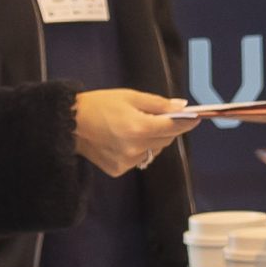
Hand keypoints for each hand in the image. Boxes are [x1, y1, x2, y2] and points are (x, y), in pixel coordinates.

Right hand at [74, 87, 198, 176]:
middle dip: (167, 128)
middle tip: (156, 117)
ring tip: (134, 128)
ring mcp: (126, 162)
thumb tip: (181, 107)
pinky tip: (122, 140)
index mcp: (138, 127)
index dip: (187, 122)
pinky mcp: (118, 169)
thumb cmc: (98, 105)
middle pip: (166, 140)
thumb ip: (158, 104)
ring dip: (152, 140)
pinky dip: (137, 150)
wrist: (69, 123)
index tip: (196, 117)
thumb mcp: (130, 97)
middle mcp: (134, 148)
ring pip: (153, 151)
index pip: (173, 127)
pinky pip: (139, 159)